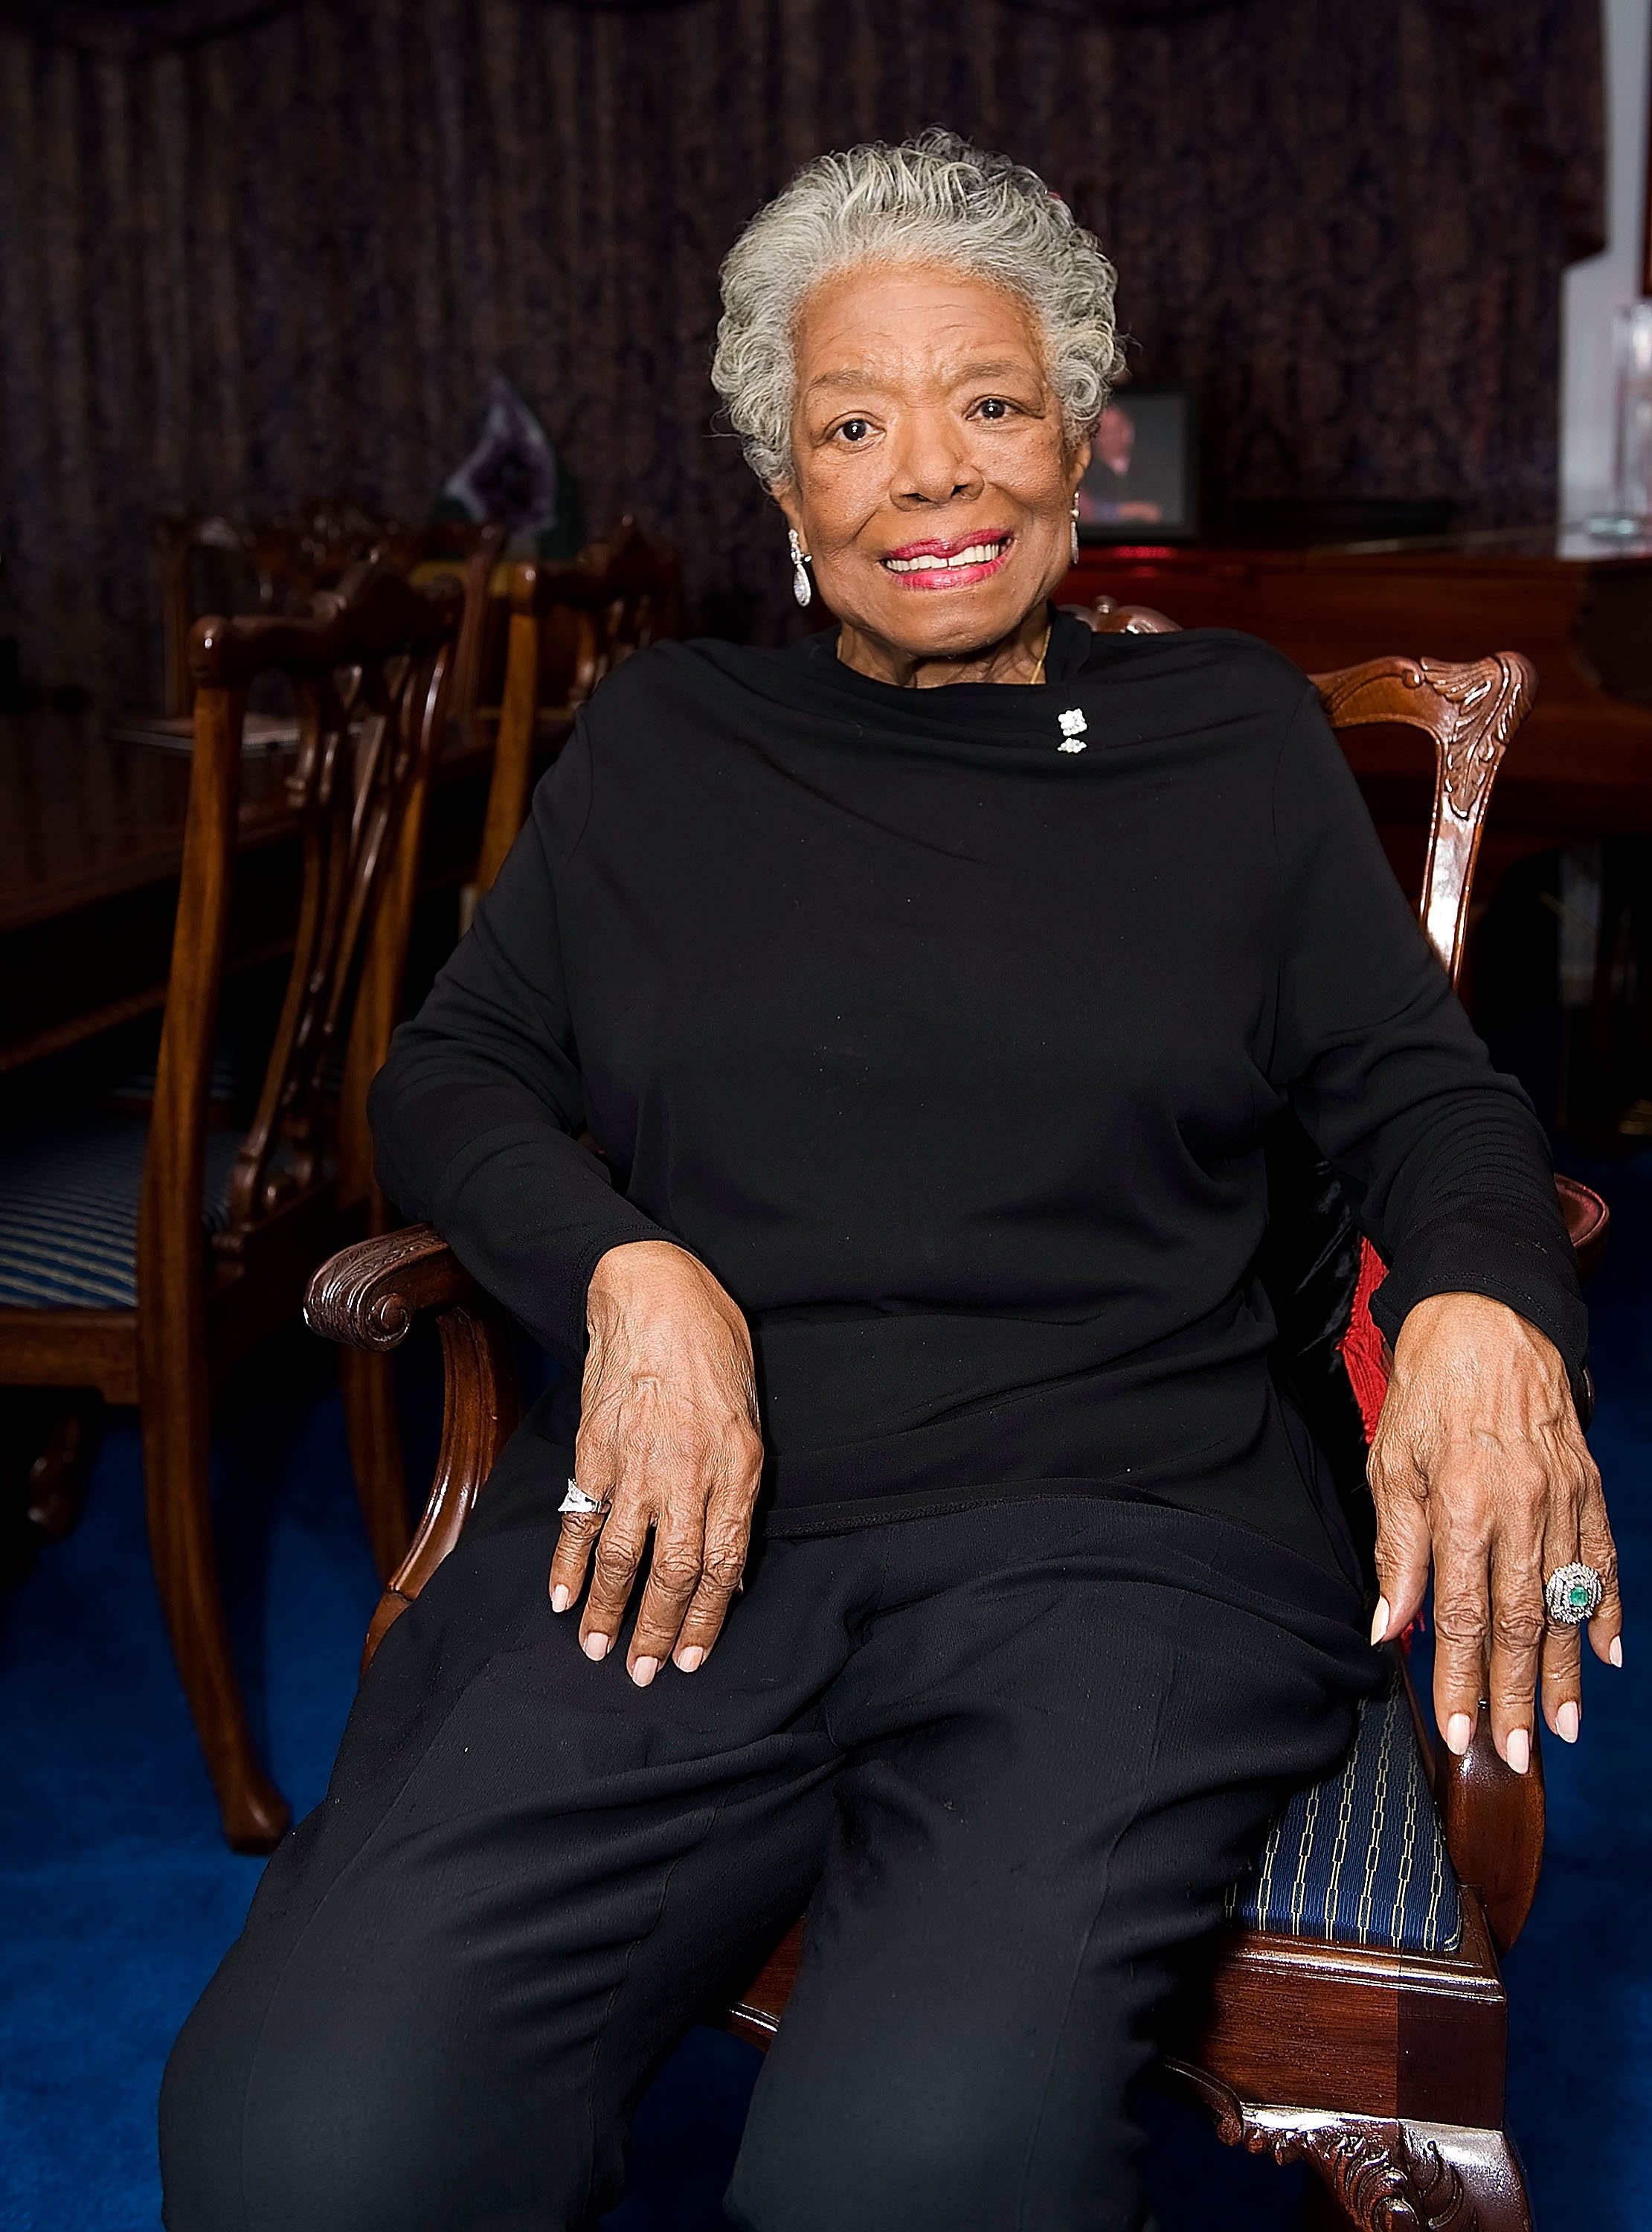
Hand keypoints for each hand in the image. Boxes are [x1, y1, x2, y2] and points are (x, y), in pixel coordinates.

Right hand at [550, 1240, 763, 1685]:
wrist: (655, 1291)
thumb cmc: (713, 1347)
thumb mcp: (748, 1417)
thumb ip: (737, 1487)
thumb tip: (726, 1563)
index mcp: (738, 1467)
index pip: (724, 1564)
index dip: (708, 1618)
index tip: (694, 1658)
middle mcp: (690, 1473)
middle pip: (675, 1574)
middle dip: (659, 1633)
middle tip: (645, 1674)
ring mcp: (638, 1464)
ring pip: (623, 1558)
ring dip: (607, 1612)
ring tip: (596, 1649)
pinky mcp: (594, 1450)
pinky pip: (579, 1520)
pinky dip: (566, 1564)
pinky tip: (559, 1598)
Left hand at [1368, 1291, 1621, 1771]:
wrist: (1488, 1318)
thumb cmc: (1428, 1390)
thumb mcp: (1391, 1462)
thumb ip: (1397, 1549)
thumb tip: (1388, 1625)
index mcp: (1463, 1505)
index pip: (1464, 1615)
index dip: (1463, 1679)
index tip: (1462, 1732)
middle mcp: (1521, 1508)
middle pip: (1521, 1623)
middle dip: (1517, 1695)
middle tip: (1514, 1755)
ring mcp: (1562, 1499)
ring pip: (1564, 1602)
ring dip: (1564, 1671)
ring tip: (1561, 1727)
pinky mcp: (1588, 1486)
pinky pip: (1601, 1559)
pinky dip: (1605, 1610)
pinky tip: (1606, 1656)